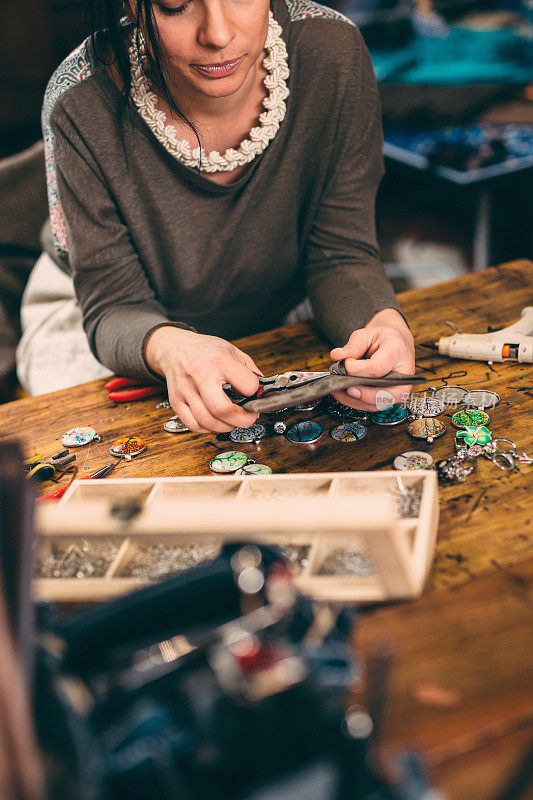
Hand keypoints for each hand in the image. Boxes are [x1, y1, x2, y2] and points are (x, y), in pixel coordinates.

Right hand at [144, 327, 261, 432]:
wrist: (175, 348)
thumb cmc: (205, 350)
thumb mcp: (233, 352)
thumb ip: (251, 372)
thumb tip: (266, 393)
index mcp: (218, 359)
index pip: (246, 385)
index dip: (256, 394)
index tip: (256, 396)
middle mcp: (199, 374)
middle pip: (222, 409)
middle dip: (242, 420)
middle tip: (249, 417)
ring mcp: (185, 389)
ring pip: (208, 422)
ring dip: (226, 426)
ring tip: (232, 420)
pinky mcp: (176, 401)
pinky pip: (193, 425)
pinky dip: (208, 429)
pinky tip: (215, 421)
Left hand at [330, 309, 414, 411]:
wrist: (397, 345)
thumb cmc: (383, 339)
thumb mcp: (368, 333)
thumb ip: (353, 345)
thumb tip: (337, 356)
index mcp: (397, 353)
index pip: (377, 368)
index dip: (357, 369)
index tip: (346, 363)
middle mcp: (402, 375)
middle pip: (385, 394)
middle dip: (361, 394)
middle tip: (345, 387)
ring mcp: (399, 389)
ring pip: (377, 404)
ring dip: (354, 400)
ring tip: (338, 389)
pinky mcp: (390, 398)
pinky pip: (372, 406)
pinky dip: (356, 402)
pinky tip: (343, 393)